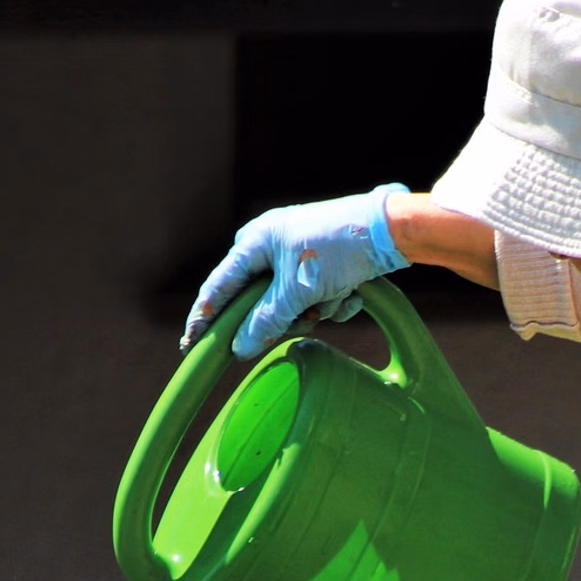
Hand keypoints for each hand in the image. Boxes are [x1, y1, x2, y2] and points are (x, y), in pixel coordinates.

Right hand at [180, 184, 409, 358]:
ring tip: (338, 295)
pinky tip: (354, 293)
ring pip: (294, 306)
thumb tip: (238, 348)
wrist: (389, 232)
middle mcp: (271, 247)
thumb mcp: (298, 290)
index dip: (205, 318)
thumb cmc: (338, 250)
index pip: (219, 287)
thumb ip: (266, 321)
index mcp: (254, 243)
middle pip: (262, 303)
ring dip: (319, 310)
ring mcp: (298, 257)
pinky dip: (335, 303)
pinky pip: (317, 299)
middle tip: (309, 314)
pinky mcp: (324, 267)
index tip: (190, 344)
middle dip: (289, 316)